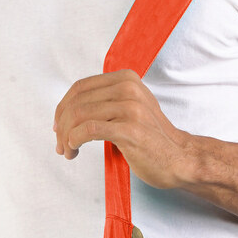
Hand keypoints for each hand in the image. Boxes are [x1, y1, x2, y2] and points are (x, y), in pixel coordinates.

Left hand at [52, 68, 194, 189]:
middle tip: (60, 144)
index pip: (81, 87)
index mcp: (126, 79)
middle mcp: (128, 88)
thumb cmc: (152, 139)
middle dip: (61, 125)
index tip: (58, 126)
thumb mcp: (131, 109)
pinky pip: (89, 130)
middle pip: (77, 102)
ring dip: (66, 136)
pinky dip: (75, 140)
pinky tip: (75, 149)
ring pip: (79, 115)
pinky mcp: (130, 129)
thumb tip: (70, 111)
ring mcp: (130, 108)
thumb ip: (107, 102)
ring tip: (67, 151)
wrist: (179, 159)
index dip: (62, 108)